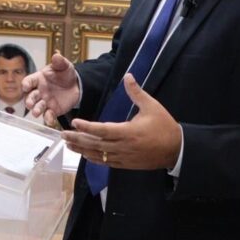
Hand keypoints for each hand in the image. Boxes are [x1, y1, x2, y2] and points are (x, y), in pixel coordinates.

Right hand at [22, 52, 79, 125]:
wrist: (76, 85)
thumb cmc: (65, 74)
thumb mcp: (64, 66)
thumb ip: (60, 61)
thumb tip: (57, 55)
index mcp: (38, 79)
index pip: (29, 81)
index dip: (26, 84)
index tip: (25, 86)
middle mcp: (39, 91)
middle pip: (30, 96)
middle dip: (29, 100)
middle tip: (29, 104)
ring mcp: (45, 102)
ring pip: (37, 107)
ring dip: (36, 110)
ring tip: (36, 113)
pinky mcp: (52, 110)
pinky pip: (48, 115)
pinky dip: (48, 119)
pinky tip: (50, 121)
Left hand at [62, 73, 181, 170]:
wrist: (177, 149)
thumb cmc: (164, 126)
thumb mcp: (152, 106)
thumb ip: (136, 92)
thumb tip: (128, 76)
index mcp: (128, 132)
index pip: (102, 130)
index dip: (87, 127)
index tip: (74, 122)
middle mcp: (123, 147)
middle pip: (95, 144)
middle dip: (78, 139)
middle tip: (63, 134)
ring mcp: (124, 158)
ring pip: (98, 155)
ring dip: (82, 149)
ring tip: (68, 144)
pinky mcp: (126, 164)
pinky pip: (106, 163)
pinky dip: (94, 159)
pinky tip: (85, 155)